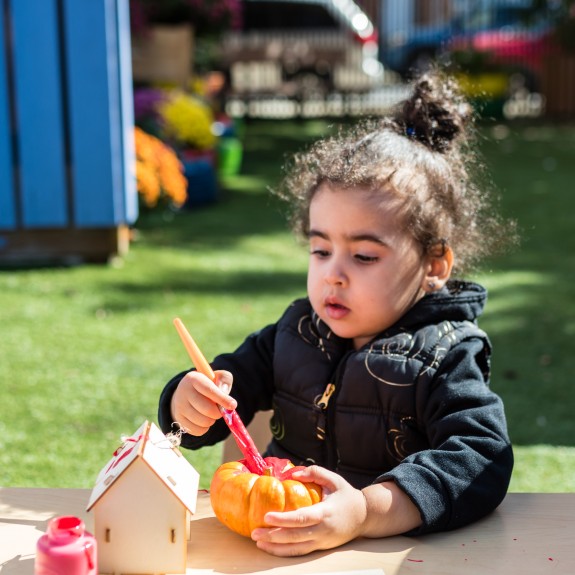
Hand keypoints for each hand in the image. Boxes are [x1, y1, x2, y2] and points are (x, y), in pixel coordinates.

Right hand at [170, 370, 235, 435]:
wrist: (186, 393)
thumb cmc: (207, 384)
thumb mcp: (217, 376)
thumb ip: (224, 381)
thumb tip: (224, 393)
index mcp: (194, 378)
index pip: (209, 390)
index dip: (222, 399)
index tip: (233, 405)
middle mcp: (183, 392)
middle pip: (207, 409)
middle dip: (218, 412)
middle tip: (219, 410)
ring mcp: (179, 407)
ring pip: (203, 422)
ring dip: (212, 420)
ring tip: (210, 413)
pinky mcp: (179, 420)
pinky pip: (198, 431)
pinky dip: (205, 428)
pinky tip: (203, 419)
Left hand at [251, 465, 366, 556]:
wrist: (365, 517)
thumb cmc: (346, 495)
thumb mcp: (334, 479)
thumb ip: (315, 472)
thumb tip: (293, 473)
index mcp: (325, 513)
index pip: (302, 518)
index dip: (283, 519)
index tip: (266, 517)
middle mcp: (323, 530)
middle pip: (295, 537)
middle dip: (273, 536)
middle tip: (255, 533)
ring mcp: (321, 542)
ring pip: (296, 549)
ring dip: (276, 548)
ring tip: (258, 542)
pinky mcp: (320, 548)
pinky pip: (300, 552)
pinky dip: (284, 551)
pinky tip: (271, 547)